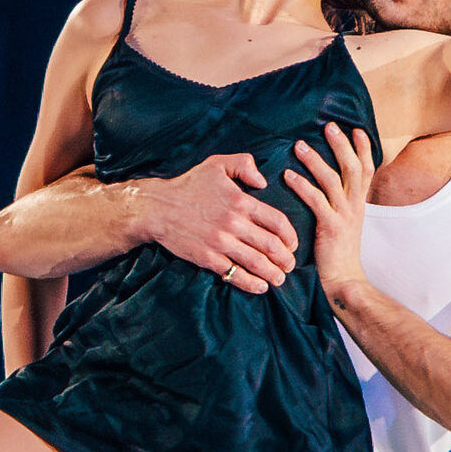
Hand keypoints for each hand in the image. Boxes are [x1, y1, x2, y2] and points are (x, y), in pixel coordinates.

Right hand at [142, 150, 299, 294]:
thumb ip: (244, 165)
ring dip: (273, 274)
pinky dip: (251, 283)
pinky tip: (260, 287)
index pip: (277, 221)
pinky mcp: (208, 258)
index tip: (293, 244)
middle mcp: (234, 224)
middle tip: (290, 265)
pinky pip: (235, 274)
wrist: (157, 208)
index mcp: (241, 201)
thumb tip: (263, 181)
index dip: (290, 236)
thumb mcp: (217, 164)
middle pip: (271, 246)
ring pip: (257, 263)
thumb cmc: (188, 185)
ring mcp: (221, 243)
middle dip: (286, 259)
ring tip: (279, 279)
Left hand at [283, 120, 376, 295]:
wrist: (343, 279)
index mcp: (359, 203)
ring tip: (299, 146)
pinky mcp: (331, 228)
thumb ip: (341, 200)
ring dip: (316, 161)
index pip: (367, 169)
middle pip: (353, 168)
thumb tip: (331, 181)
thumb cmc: (338, 250)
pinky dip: (302, 186)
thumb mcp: (346, 221)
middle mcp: (354, 205)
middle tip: (329, 126)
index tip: (356, 128)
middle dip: (342, 145)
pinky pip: (316, 201)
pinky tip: (288, 176)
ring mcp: (344, 216)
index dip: (363, 148)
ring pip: (334, 180)